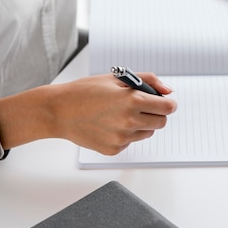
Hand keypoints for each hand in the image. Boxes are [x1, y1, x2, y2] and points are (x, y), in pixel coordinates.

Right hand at [28, 73, 176, 155]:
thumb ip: (148, 81)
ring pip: (147, 133)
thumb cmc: (85, 91)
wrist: (58, 111)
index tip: (164, 101)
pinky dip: (126, 133)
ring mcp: (121, 138)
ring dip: (142, 123)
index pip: (168, 107)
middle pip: (161, 122)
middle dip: (157, 113)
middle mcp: (129, 121)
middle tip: (143, 106)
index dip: (168, 103)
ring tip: (121, 113)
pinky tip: (109, 124)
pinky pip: (130, 141)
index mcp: (132, 100)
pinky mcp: (113, 149)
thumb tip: (168, 92)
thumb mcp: (117, 78)